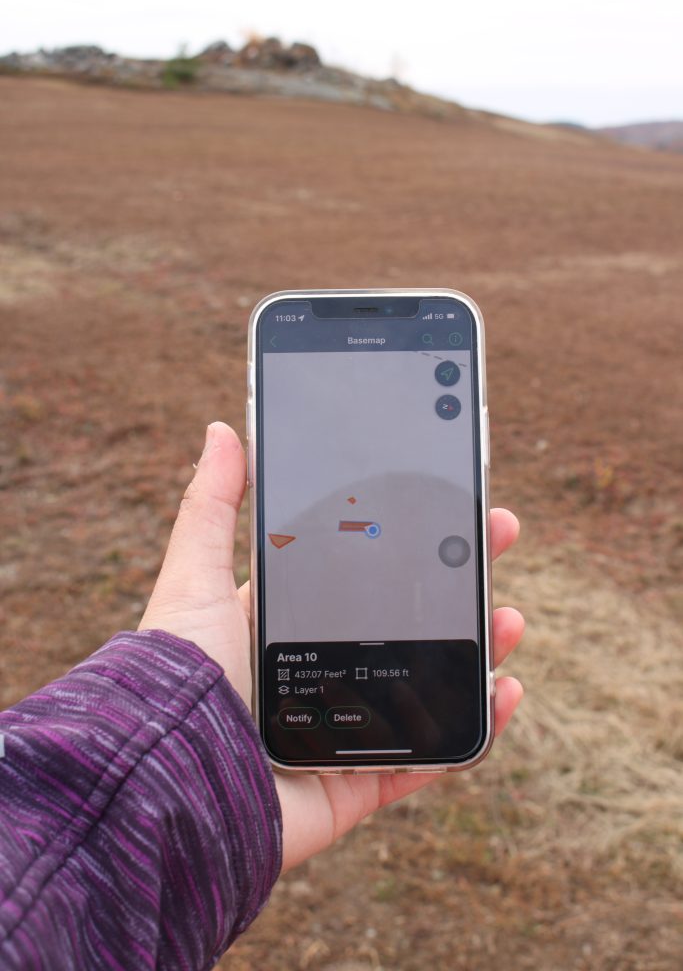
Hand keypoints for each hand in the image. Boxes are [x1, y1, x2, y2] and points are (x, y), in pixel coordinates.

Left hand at [139, 422, 523, 871]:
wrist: (172, 776)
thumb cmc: (176, 675)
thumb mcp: (193, 576)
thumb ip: (212, 507)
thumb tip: (221, 431)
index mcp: (286, 627)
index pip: (362, 576)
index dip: (409, 543)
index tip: (449, 507)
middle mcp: (319, 676)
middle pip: (406, 625)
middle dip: (458, 585)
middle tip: (497, 540)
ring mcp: (344, 731)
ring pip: (429, 686)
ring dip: (477, 650)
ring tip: (507, 617)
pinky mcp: (356, 784)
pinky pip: (428, 759)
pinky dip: (475, 731)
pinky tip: (507, 691)